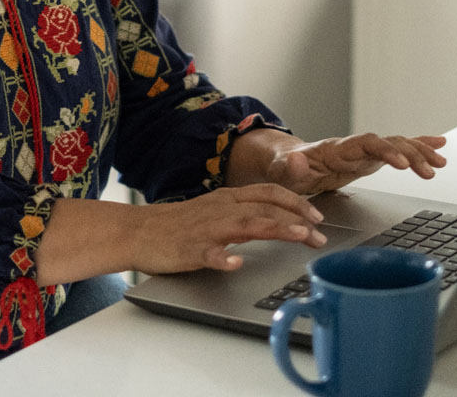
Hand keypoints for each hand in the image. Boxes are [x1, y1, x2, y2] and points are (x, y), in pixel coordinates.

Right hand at [130, 183, 327, 274]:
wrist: (137, 231)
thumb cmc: (177, 225)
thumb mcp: (215, 211)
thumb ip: (243, 213)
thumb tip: (276, 220)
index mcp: (227, 199)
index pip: (269, 193)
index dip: (296, 202)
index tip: (317, 215)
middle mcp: (221, 209)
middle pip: (265, 207)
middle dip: (297, 217)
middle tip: (319, 234)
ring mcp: (206, 228)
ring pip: (245, 224)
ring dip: (275, 228)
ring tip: (298, 235)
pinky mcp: (190, 249)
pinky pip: (208, 253)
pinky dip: (223, 258)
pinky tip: (235, 264)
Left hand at [263, 133, 447, 195]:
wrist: (289, 163)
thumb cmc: (286, 168)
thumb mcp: (283, 170)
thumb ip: (291, 167)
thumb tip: (296, 160)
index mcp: (338, 149)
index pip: (367, 143)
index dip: (386, 150)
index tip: (402, 163)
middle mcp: (355, 146)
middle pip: (389, 143)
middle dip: (411, 154)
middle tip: (431, 170)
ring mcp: (364, 152)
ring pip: (398, 145)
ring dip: (420, 152)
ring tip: (441, 163)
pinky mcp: (370, 159)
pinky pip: (398, 150)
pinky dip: (418, 146)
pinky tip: (438, 146)